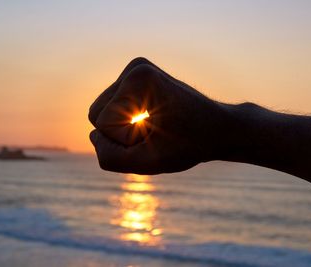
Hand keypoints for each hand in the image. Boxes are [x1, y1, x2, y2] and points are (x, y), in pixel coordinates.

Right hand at [89, 57, 227, 173]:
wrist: (217, 129)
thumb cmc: (190, 145)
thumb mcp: (151, 163)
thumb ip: (111, 157)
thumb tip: (93, 135)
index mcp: (140, 79)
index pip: (103, 124)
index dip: (128, 141)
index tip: (160, 136)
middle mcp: (135, 67)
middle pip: (96, 114)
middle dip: (122, 135)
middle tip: (156, 135)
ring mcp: (134, 70)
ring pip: (100, 113)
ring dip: (123, 130)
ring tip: (154, 129)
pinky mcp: (134, 79)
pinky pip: (109, 109)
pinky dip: (125, 123)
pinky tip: (150, 121)